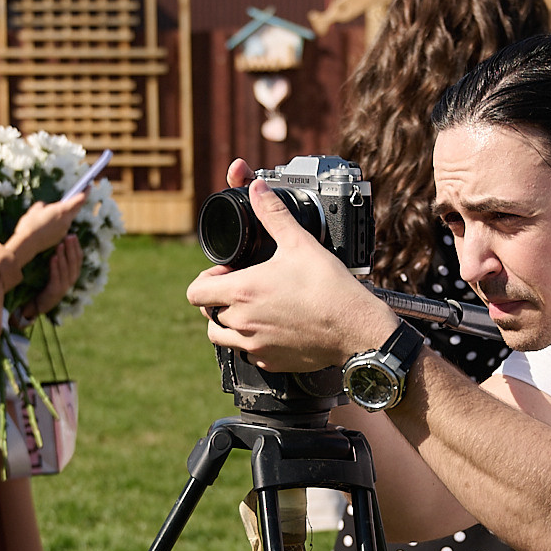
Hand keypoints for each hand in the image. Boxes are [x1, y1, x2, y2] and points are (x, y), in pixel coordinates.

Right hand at [9, 194, 90, 263]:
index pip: (79, 199)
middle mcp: (66, 220)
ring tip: (62, 207)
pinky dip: (60, 222)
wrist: (27, 242)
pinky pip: (62, 227)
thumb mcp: (35, 209)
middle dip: (79, 202)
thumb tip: (45, 206)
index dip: (85, 192)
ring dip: (67, 213)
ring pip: (69, 218)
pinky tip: (52, 221)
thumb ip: (43, 205)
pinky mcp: (60, 237)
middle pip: (77, 209)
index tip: (89, 186)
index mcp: (62, 210)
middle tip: (81, 194)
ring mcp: (64, 230)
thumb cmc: (30, 223)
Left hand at [13, 234, 81, 323]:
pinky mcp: (55, 291)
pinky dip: (55, 267)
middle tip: (69, 236)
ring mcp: (64, 286)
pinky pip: (56, 277)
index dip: (76, 247)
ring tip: (60, 244)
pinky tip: (53, 257)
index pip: (79, 258)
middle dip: (71, 248)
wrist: (39, 304)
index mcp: (73, 274)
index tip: (73, 235)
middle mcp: (71, 280)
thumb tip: (58, 241)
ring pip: (66, 268)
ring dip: (63, 255)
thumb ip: (59, 259)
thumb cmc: (46, 284)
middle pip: (74, 262)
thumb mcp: (56, 271)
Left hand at [185, 158, 394, 371]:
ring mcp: (255, 346)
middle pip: (207, 314)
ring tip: (250, 310)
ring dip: (228, 323)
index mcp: (242, 292)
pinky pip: (248, 354)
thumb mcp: (298, 242)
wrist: (355, 327)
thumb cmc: (328, 287)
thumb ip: (272, 213)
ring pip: (222, 337)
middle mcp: (242, 322)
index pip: (195, 292)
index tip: (225, 273)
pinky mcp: (271, 361)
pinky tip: (271, 328)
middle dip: (218, 300)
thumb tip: (257, 188)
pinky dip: (252, 342)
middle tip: (241, 289)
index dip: (204, 280)